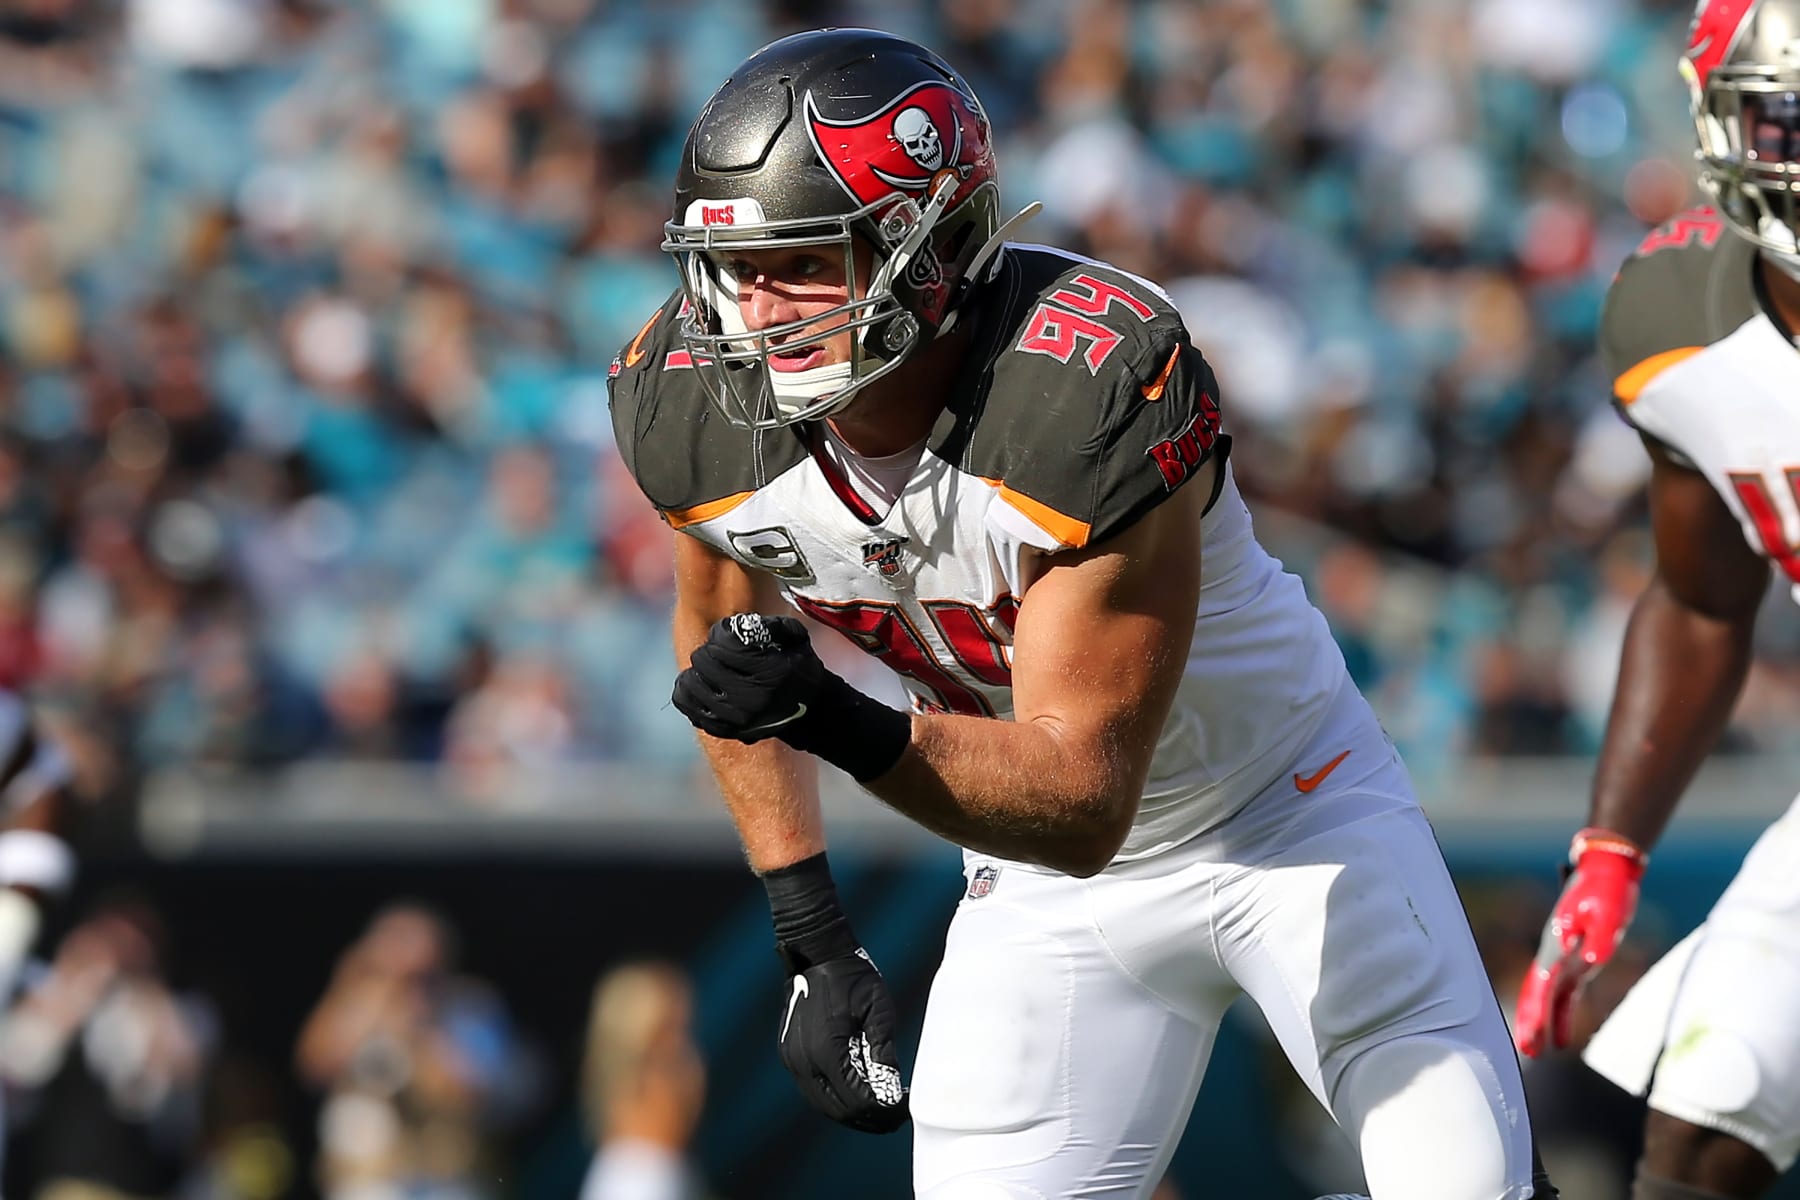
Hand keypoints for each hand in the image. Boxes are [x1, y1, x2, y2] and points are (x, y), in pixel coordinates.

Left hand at [673, 615, 826, 743]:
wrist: (811, 713)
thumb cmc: (799, 668)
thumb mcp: (796, 639)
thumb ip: (772, 625)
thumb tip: (740, 624)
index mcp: (770, 673)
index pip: (723, 643)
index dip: (721, 631)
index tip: (729, 633)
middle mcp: (751, 699)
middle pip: (703, 661)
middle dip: (709, 650)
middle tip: (718, 651)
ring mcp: (735, 718)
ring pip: (691, 683)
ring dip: (697, 670)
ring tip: (709, 668)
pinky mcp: (724, 729)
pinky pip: (687, 705)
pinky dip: (688, 691)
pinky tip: (700, 684)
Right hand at [777, 948, 908, 1132]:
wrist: (818, 953)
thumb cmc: (854, 978)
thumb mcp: (879, 1012)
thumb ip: (884, 1053)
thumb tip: (891, 1091)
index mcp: (827, 1051)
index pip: (857, 1101)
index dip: (883, 1112)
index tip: (904, 1109)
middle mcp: (803, 1060)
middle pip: (838, 1110)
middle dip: (869, 1119)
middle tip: (895, 1116)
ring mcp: (792, 1058)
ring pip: (823, 1104)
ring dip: (851, 1112)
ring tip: (879, 1111)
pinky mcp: (789, 1053)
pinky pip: (812, 1088)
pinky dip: (835, 1098)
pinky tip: (856, 1094)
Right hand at [1514, 828, 1645, 1056]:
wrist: (1606, 868)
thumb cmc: (1607, 888)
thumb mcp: (1609, 911)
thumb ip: (1599, 938)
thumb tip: (1590, 962)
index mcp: (1557, 943)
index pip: (1543, 984)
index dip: (1537, 1013)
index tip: (1532, 1038)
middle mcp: (1554, 952)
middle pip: (1536, 992)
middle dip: (1530, 1021)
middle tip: (1527, 1051)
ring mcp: (1563, 956)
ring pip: (1545, 995)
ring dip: (1540, 1021)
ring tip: (1536, 1052)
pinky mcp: (1576, 958)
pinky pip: (1563, 992)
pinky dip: (1560, 1014)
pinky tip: (1563, 1039)